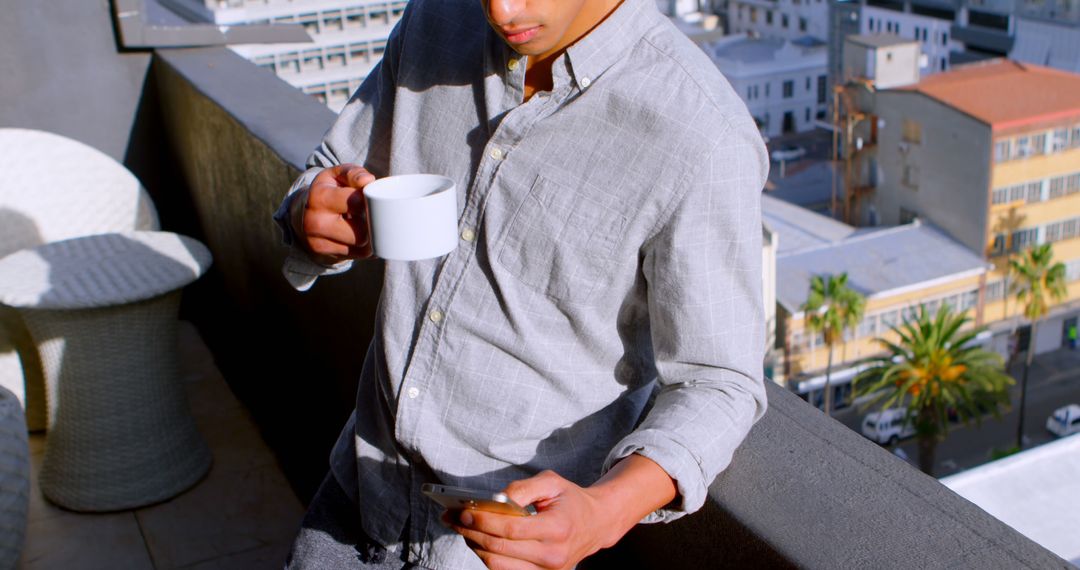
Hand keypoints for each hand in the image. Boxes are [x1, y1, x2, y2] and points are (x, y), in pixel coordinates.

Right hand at [293, 164, 375, 263]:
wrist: (306, 213)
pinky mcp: (324, 254)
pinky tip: (360, 235)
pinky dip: (365, 246)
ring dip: (371, 237)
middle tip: (371, 214)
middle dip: (371, 223)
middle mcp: (315, 222)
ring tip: (365, 224)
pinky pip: (358, 254)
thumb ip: (354, 173)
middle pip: (361, 232)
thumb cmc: (330, 190)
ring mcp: (318, 242)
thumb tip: (368, 181)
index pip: (356, 202)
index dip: (371, 201)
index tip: (372, 199)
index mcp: (320, 197)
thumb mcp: (338, 175)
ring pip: (362, 246)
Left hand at [447, 456, 675, 569]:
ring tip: (462, 528)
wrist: (597, 523)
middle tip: (453, 518)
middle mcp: (553, 555)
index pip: (512, 530)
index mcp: (558, 528)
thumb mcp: (551, 482)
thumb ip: (522, 488)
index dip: (484, 522)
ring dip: (475, 546)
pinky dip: (488, 556)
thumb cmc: (571, 500)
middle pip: (500, 549)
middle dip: (472, 533)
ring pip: (499, 565)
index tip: (464, 512)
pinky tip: (478, 540)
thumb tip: (495, 500)